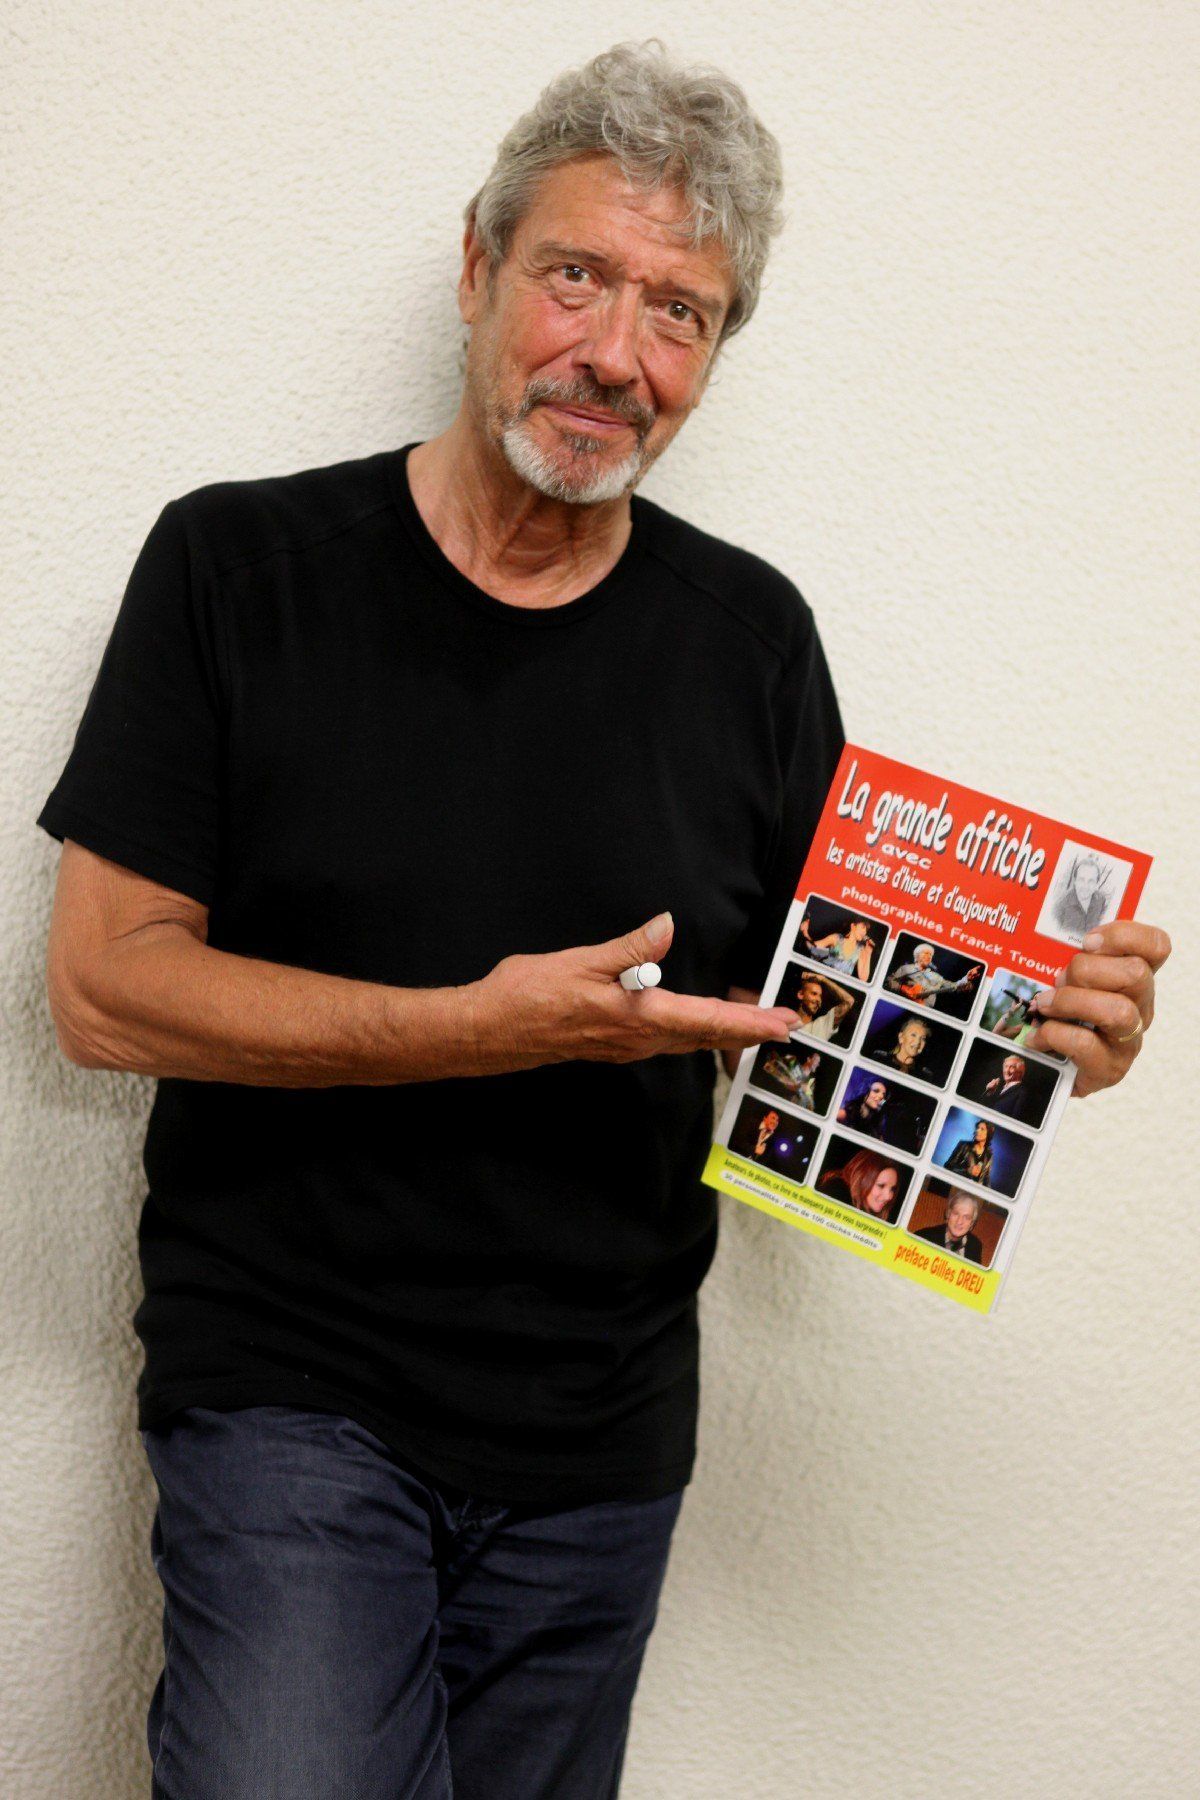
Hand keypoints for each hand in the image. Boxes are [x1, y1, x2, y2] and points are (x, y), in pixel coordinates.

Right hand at [464, 912, 799, 1072]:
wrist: (489, 1033)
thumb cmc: (527, 995)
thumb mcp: (579, 962)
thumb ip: (628, 949)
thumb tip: (667, 927)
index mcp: (636, 1017)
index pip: (705, 1020)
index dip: (748, 1021)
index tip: (782, 1023)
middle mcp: (638, 1039)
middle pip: (706, 1037)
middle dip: (749, 1030)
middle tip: (787, 1026)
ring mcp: (626, 1046)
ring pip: (688, 1041)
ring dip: (725, 1033)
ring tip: (756, 1024)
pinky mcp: (614, 1045)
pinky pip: (668, 1042)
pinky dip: (696, 1034)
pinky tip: (701, 1027)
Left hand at [1025, 920, 1170, 1097]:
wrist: (1053, 1070)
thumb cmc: (1061, 1015)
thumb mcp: (1066, 979)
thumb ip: (1064, 955)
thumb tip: (1034, 931)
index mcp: (1133, 978)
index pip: (1156, 946)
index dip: (1125, 936)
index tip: (1088, 941)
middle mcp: (1140, 1007)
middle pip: (1136, 974)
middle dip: (1087, 970)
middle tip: (1059, 978)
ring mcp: (1129, 1040)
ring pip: (1118, 1011)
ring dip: (1071, 1002)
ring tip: (1044, 1004)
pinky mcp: (1110, 1069)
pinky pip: (1086, 1044)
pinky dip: (1054, 1034)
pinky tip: (1037, 1036)